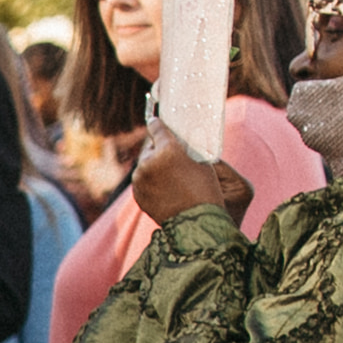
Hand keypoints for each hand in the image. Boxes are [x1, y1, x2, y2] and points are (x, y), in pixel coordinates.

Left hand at [131, 119, 252, 229]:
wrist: (193, 222)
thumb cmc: (204, 191)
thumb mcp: (201, 163)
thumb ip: (185, 152)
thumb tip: (177, 146)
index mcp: (167, 150)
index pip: (157, 130)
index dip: (157, 124)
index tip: (154, 120)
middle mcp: (148, 163)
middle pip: (149, 148)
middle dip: (156, 147)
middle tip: (165, 148)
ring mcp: (140, 180)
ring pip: (144, 165)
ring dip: (152, 164)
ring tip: (165, 168)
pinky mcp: (137, 194)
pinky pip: (142, 181)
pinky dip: (149, 179)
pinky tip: (161, 182)